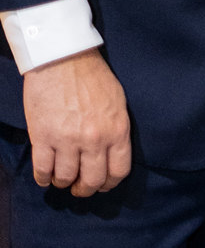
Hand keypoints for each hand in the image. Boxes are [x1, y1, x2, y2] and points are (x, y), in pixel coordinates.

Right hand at [22, 47, 131, 195]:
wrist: (62, 57)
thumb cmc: (91, 76)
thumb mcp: (117, 102)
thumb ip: (116, 129)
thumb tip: (112, 153)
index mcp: (117, 130)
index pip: (119, 171)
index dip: (109, 183)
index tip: (102, 185)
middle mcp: (95, 139)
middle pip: (92, 180)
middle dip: (85, 189)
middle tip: (79, 188)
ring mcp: (67, 140)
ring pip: (66, 178)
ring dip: (63, 182)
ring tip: (61, 178)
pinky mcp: (43, 137)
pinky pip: (43, 170)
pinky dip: (43, 178)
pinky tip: (45, 175)